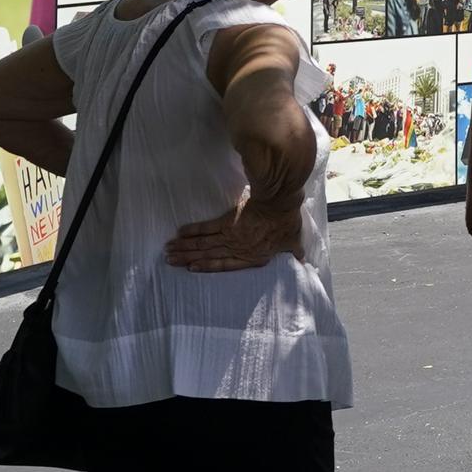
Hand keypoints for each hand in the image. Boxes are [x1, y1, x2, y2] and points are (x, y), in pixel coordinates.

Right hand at [164, 192, 306, 271]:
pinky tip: (179, 233)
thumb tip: (301, 257)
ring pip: (203, 244)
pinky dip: (192, 231)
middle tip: (170, 261)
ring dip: (185, 248)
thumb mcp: (293, 240)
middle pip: (209, 255)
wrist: (279, 203)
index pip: (226, 265)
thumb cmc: (287, 221)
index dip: (208, 268)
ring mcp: (231, 235)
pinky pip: (206, 228)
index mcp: (253, 256)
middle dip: (188, 259)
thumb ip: (294, 250)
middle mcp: (238, 248)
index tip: (192, 268)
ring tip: (169, 251)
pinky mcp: (227, 221)